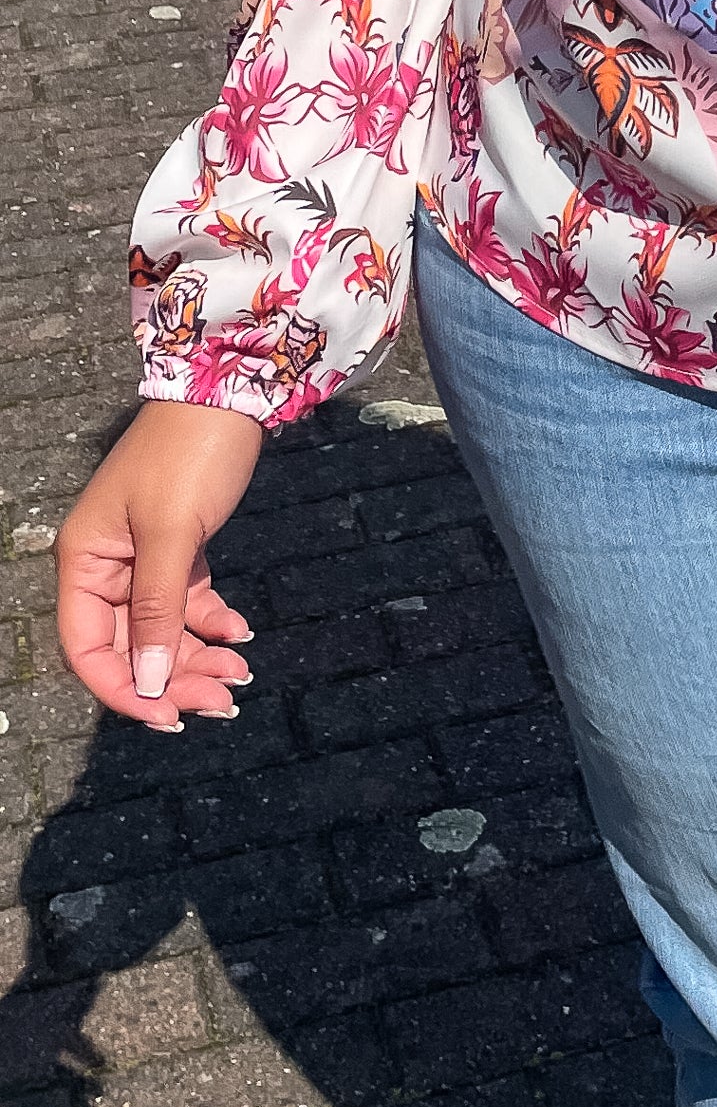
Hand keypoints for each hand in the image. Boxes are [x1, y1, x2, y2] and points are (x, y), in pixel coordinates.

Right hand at [56, 401, 264, 730]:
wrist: (229, 391)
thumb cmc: (191, 452)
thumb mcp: (173, 532)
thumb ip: (157, 608)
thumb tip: (145, 682)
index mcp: (85, 560)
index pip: (88, 648)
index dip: (123, 689)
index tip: (168, 715)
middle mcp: (106, 564)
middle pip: (129, 645)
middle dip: (172, 679)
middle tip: (222, 700)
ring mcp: (142, 557)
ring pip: (161, 629)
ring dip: (195, 658)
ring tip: (238, 675)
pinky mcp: (179, 547)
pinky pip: (186, 603)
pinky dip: (211, 623)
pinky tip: (240, 634)